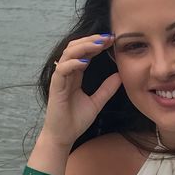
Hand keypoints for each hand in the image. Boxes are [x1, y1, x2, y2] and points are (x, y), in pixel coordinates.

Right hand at [42, 34, 122, 148]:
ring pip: (68, 54)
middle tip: (107, 37)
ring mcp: (60, 78)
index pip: (85, 53)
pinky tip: (86, 62)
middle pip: (75, 47)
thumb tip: (120, 76)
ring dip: (83, 47)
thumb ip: (107, 89)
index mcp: (75, 75)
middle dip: (91, 40)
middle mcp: (67, 73)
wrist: (64, 136)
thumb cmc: (76, 120)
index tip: (112, 40)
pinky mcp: (55, 86)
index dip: (97, 44)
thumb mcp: (97, 102)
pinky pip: (62, 69)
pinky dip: (73, 63)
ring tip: (99, 44)